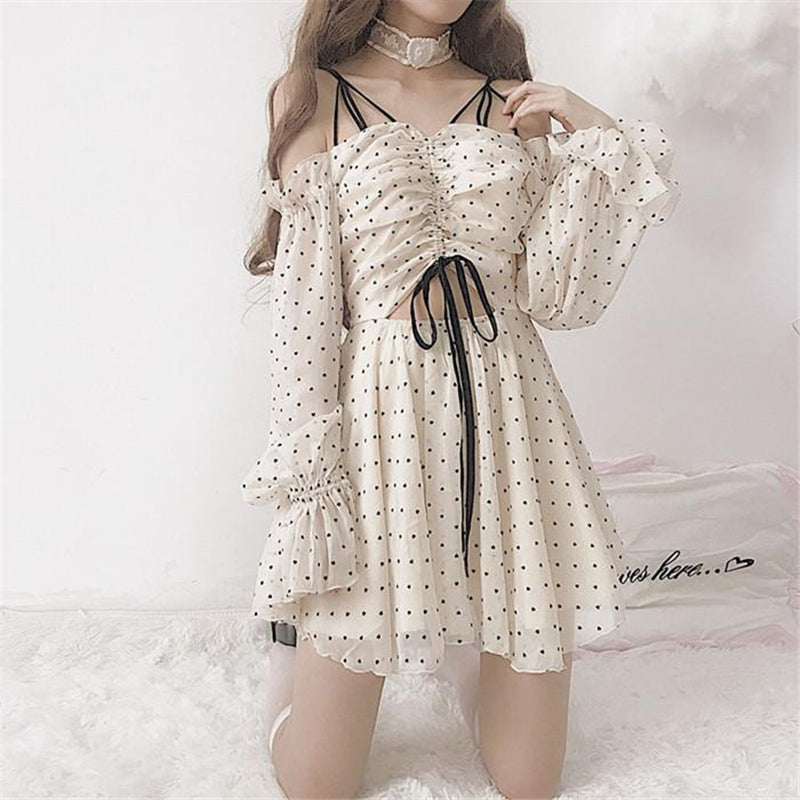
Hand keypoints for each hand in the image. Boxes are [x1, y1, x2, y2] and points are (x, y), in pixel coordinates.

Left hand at [498, 79, 616, 135]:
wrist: (603, 130)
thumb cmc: (586, 130)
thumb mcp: (564, 122)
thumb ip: (551, 117)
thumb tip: (537, 125)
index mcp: (559, 95)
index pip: (533, 88)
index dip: (517, 93)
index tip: (506, 102)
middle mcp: (558, 91)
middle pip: (528, 86)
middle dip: (512, 96)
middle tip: (503, 110)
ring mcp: (560, 95)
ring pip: (529, 93)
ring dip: (515, 106)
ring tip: (509, 120)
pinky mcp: (561, 103)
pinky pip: (535, 104)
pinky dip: (523, 112)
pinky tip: (517, 121)